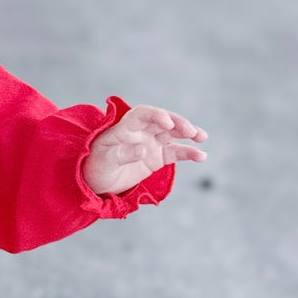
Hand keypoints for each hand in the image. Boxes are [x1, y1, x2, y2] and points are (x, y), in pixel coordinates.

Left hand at [82, 104, 206, 195]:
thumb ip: (122, 154)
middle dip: (178, 123)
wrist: (95, 183)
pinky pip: (176, 152)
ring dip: (188, 133)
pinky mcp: (157, 157)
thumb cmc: (95, 167)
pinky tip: (201, 156)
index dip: (156, 115)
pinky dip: (189, 153)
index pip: (142, 114)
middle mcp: (140, 132)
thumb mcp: (104, 161)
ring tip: (202, 137)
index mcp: (124, 128)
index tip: (168, 122)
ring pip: (173, 133)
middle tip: (191, 131)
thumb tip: (142, 149)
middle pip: (162, 121)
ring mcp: (150, 143)